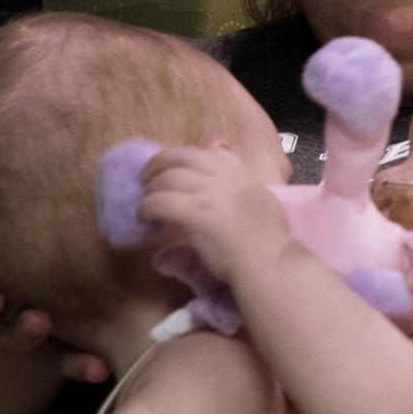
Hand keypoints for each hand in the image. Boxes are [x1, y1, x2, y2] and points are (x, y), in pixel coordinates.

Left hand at [136, 144, 288, 281]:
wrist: (268, 260)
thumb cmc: (269, 240)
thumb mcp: (263, 200)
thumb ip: (244, 181)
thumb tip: (223, 156)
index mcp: (242, 176)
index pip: (211, 152)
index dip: (187, 157)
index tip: (177, 166)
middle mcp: (224, 178)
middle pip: (183, 157)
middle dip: (160, 163)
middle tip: (147, 177)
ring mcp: (209, 194)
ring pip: (168, 178)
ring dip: (152, 189)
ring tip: (145, 202)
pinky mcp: (195, 214)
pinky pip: (161, 203)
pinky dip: (147, 208)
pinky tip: (143, 218)